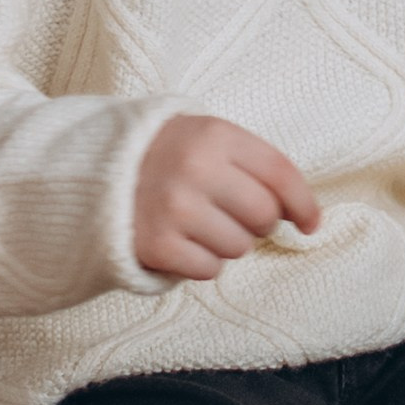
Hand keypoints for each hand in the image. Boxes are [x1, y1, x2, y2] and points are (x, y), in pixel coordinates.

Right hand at [132, 114, 320, 280]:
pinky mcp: (156, 243)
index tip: (310, 223)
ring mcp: (174, 207)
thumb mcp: (209, 140)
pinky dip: (201, 262)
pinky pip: (209, 269)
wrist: (94, 173)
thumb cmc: (168, 157)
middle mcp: (196, 168)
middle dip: (258, 223)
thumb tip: (306, 215)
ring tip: (199, 224)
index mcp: (214, 134)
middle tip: (232, 215)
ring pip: (239, 247)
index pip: (280, 174)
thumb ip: (256, 166)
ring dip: (227, 243)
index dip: (303, 203)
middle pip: (264, 216)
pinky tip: (182, 241)